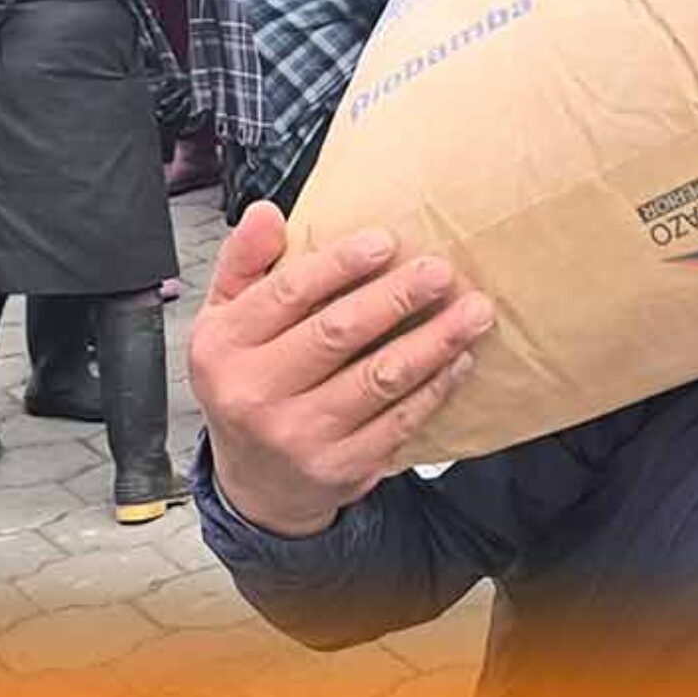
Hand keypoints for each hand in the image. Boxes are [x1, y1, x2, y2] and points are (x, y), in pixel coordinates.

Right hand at [189, 203, 495, 537]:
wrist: (256, 482)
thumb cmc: (246, 383)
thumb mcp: (223, 321)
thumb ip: (243, 263)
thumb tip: (265, 214)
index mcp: (223, 347)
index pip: (287, 293)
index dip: (340, 264)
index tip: (385, 241)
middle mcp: (254, 394)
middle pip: (338, 333)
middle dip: (398, 297)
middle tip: (441, 272)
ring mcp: (299, 435)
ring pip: (380, 378)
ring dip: (435, 341)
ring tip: (474, 312)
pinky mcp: (341, 467)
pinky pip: (400, 420)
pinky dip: (437, 387)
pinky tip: (460, 359)